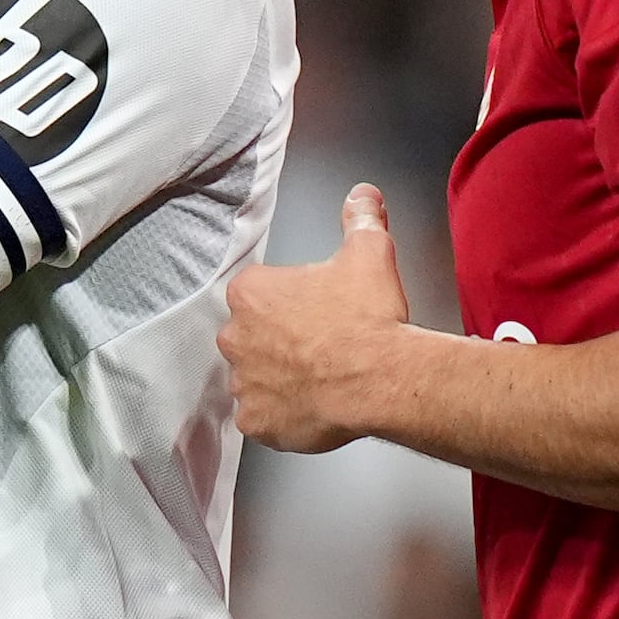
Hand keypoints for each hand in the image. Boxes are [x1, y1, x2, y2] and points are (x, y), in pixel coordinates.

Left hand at [224, 184, 424, 452]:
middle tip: (318, 344)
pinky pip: (262, 418)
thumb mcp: (369, 252)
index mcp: (251, 293)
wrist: (382, 377)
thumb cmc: (368, 320)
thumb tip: (363, 196)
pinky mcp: (256, 422)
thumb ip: (360, 218)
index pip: (257, 293)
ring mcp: (244, 382)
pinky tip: (310, 406)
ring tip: (318, 377)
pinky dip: (281, 415)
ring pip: (255, 377)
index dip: (289, 301)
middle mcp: (236, 336)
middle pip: (251, 335)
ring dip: (279, 377)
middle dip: (278, 340)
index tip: (314, 309)